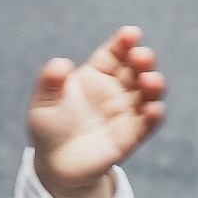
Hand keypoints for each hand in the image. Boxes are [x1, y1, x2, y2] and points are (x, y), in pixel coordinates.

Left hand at [27, 27, 166, 197]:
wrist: (54, 163)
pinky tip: (153, 109)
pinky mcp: (131, 136)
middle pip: (136, 68)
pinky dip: (154, 116)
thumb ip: (50, 82)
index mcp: (96, 74)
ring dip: (154, 85)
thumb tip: (61, 63)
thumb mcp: (42, 102)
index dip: (125, 41)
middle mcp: (116, 89)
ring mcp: (126, 111)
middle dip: (143, 60)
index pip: (115, 52)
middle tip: (141, 57)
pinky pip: (148, 123)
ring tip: (149, 81)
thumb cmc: (48, 126)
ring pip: (148, 93)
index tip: (131, 34)